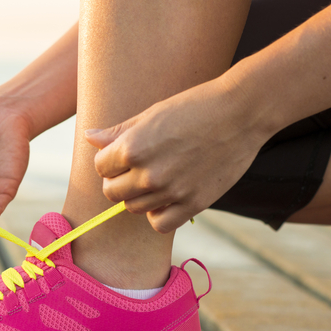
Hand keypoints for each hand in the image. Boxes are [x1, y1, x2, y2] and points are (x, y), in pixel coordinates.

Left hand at [84, 80, 270, 232]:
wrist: (241, 112)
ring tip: (157, 177)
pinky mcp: (193, 204)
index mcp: (133, 148)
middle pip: (112, 192)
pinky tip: (167, 197)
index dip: (110, 161)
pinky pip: (160, 224)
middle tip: (138, 168)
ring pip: (134, 208)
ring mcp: (171, 191)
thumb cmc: (195, 107)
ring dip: (139, 196)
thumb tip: (89, 137)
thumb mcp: (152, 114)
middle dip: (119, 180)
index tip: (124, 155)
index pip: (100, 167)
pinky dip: (159, 214)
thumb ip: (118, 132)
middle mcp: (148, 173)